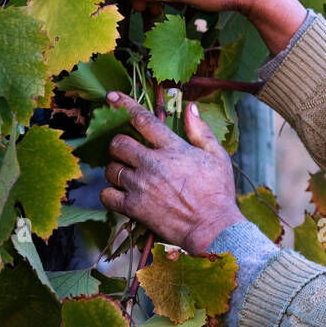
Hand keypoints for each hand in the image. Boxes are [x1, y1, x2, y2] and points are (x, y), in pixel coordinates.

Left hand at [99, 91, 243, 254]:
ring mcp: (140, 186)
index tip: (111, 98)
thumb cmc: (218, 192)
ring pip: (110, 168)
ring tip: (128, 174)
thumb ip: (201, 131)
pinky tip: (121, 193)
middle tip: (127, 152)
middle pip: (118, 143)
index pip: (142, 119)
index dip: (124, 105)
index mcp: (172, 148)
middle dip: (119, 144)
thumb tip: (191, 107)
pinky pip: (107, 195)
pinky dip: (110, 193)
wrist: (212, 228)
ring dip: (116, 168)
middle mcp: (152, 164)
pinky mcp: (133, 207)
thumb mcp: (217, 156)